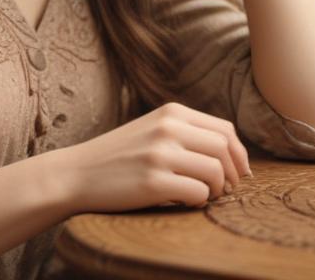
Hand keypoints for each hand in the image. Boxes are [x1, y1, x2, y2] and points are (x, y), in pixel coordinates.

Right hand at [48, 102, 250, 212]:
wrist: (76, 173)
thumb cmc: (119, 156)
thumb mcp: (152, 129)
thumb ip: (185, 132)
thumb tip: (231, 154)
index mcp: (172, 112)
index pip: (225, 129)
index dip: (238, 154)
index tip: (238, 173)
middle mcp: (168, 128)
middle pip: (225, 149)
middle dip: (233, 173)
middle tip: (225, 189)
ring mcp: (160, 154)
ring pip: (216, 171)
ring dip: (217, 189)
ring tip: (204, 196)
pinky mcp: (152, 182)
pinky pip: (198, 193)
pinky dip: (199, 201)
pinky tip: (185, 202)